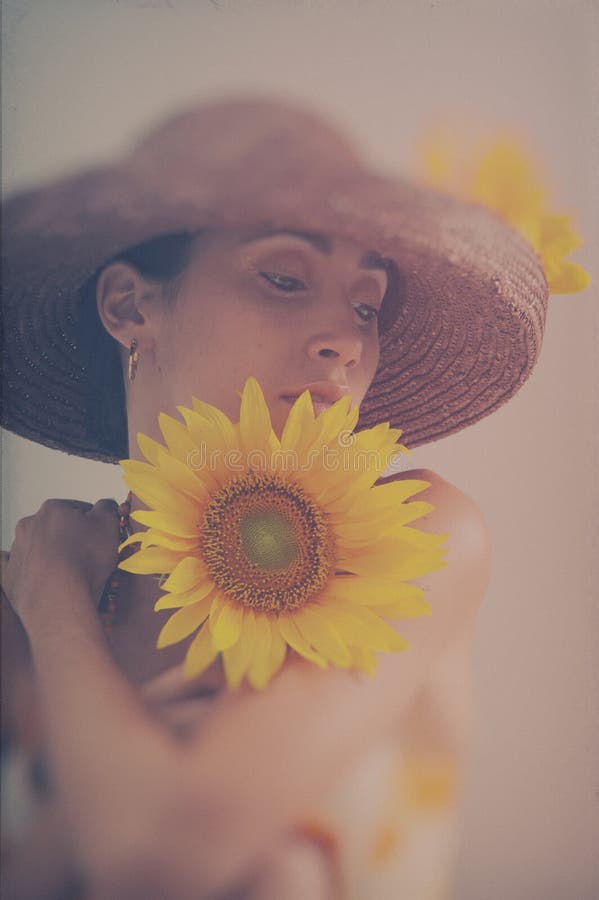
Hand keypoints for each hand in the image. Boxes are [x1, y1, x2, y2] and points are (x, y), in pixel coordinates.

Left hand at [1, 499, 119, 622]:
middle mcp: (30, 526)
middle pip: (57, 528)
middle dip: (72, 539)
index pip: (78, 510)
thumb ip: (108, 508)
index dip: (93, 524)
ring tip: (73, 573)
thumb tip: (105, 505)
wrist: (58, 598)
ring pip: (40, 548)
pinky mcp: (11, 575)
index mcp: (52, 509)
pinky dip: (32, 571)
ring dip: (55, 555)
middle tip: (89, 556)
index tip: (100, 537)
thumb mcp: (109, 524)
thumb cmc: (83, 562)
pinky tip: (44, 576)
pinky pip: (21, 569)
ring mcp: (18, 551)